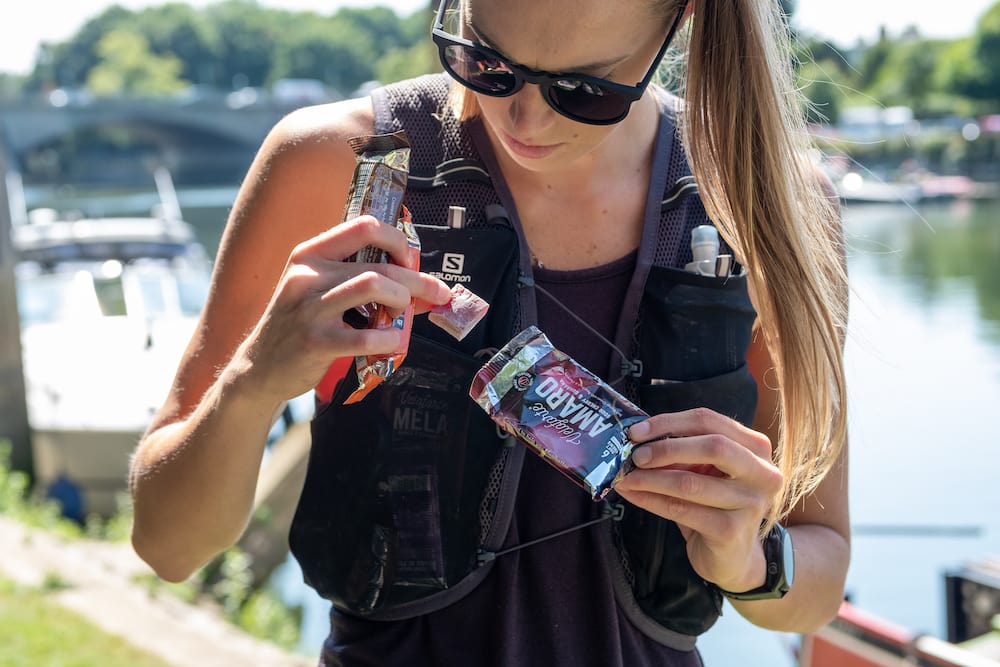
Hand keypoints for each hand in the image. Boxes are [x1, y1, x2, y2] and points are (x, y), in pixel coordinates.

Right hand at [232, 215, 450, 403]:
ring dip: (401, 299)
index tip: (410, 260)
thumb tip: (416, 279)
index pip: (363, 226)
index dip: (397, 240)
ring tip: (400, 313)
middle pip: (379, 264)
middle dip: (417, 280)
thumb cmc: (298, 325)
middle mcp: (307, 275)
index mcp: (310, 254)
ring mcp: (310, 309)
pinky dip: (389, 339)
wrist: (259, 368)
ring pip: (374, 285)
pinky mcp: (315, 342)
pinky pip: (366, 335)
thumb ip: (354, 278)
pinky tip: (391, 342)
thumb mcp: (315, 289)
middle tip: (437, 293)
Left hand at [614, 407, 782, 592]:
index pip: (709, 422)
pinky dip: (650, 500)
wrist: (734, 558)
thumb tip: (638, 438)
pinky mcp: (731, 531)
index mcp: (755, 448)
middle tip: (634, 455)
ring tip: (625, 477)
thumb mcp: (704, 472)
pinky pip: (681, 509)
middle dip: (665, 448)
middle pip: (713, 446)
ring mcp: (750, 504)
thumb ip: (682, 452)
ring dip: (650, 478)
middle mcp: (762, 473)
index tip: (636, 431)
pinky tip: (632, 495)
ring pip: (690, 482)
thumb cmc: (715, 506)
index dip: (669, 422)